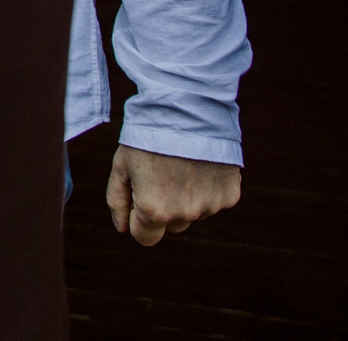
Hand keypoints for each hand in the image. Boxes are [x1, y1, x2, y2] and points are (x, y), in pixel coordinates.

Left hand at [107, 145, 241, 244]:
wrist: (187, 110)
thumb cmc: (147, 137)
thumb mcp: (121, 165)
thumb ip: (118, 201)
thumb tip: (122, 228)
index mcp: (155, 211)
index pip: (145, 237)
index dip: (137, 219)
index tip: (138, 196)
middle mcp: (185, 214)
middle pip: (171, 226)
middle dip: (163, 208)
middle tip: (161, 174)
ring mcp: (211, 206)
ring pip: (194, 213)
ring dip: (186, 197)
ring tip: (180, 164)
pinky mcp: (230, 195)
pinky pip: (214, 200)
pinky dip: (207, 188)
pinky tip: (200, 163)